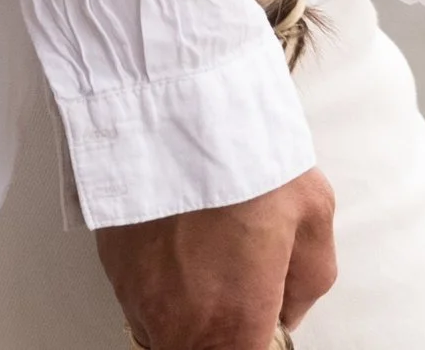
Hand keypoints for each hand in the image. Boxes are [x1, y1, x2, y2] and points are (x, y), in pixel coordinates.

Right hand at [95, 167, 336, 349]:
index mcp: (234, 325)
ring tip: (209, 259)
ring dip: (190, 314)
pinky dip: (162, 285)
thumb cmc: (243, 153)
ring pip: (166, 333)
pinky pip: (141, 299)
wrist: (174, 99)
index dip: (257, 343)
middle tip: (239, 289)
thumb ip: (309, 281)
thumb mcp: (312, 211)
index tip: (263, 321)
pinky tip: (180, 240)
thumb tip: (289, 306)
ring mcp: (139, 298)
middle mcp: (179, 325)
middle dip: (223, 333)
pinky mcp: (111, 265)